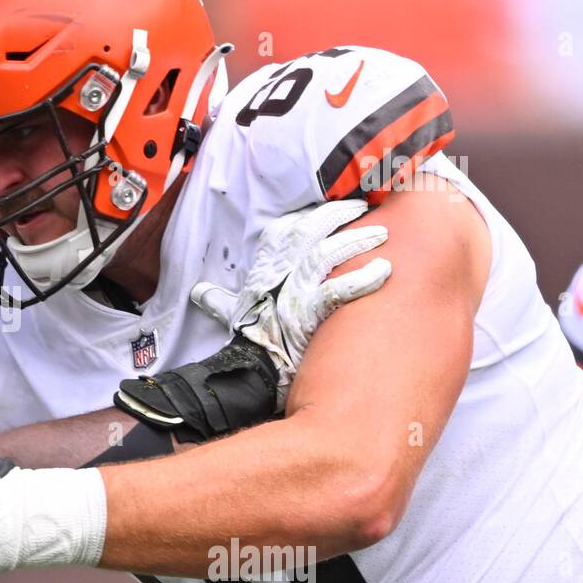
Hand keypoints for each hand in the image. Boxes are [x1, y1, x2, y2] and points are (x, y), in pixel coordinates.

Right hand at [190, 199, 390, 405]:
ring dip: (355, 240)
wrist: (251, 375)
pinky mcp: (308, 316)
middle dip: (335, 215)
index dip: (304, 217)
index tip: (326, 209)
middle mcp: (277, 278)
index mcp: (262, 274)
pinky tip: (382, 271)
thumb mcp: (231, 315)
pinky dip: (361, 279)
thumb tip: (200, 292)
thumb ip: (218, 300)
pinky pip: (338, 290)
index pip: (281, 232)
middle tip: (360, 207)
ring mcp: (293, 295)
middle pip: (306, 233)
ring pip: (325, 255)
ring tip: (380, 233)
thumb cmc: (247, 344)